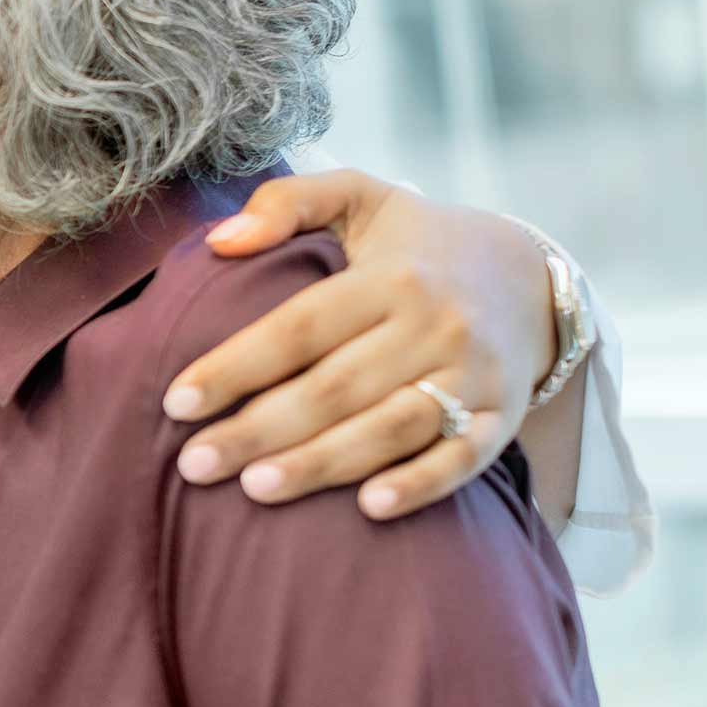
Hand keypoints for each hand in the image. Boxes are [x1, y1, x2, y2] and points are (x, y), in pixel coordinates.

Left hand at [163, 170, 557, 518]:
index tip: (176, 401)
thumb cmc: (416, 243)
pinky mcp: (501, 417)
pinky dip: (419, 485)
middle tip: (193, 464)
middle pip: (335, 388)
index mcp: (390, 276)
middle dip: (259, 430)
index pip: (299, 327)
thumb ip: (287, 203)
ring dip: (322, 465)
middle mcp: (435, 325)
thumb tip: (219, 242)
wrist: (530, 275)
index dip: (236, 366)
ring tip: (254, 489)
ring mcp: (473, 375)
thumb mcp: (359, 196)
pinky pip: (462, 459)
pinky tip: (368, 509)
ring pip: (389, 428)